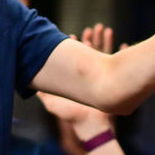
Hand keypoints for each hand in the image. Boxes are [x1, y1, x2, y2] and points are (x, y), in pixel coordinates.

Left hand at [38, 24, 114, 140]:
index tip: (72, 35)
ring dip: (105, 41)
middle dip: (92, 39)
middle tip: (92, 28)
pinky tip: (123, 44)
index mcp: (78, 78)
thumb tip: (31, 84)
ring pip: (105, 54)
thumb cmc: (73, 116)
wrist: (91, 126)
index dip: (75, 46)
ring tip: (105, 29)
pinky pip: (119, 65)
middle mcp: (91, 76)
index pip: (77, 57)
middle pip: (92, 52)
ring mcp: (104, 78)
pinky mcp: (114, 82)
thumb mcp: (52, 104)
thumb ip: (44, 93)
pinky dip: (122, 54)